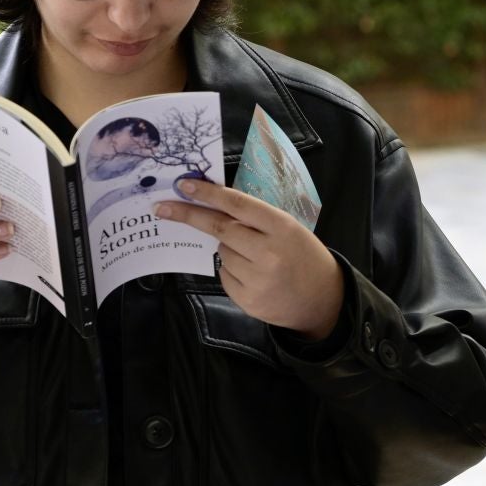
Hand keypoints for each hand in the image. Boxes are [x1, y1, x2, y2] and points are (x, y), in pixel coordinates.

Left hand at [155, 181, 342, 338]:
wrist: (322, 300)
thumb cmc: (303, 256)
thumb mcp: (289, 229)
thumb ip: (257, 219)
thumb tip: (214, 204)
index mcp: (282, 227)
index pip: (237, 205)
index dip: (208, 193)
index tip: (183, 185)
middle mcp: (268, 252)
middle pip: (219, 228)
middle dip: (189, 215)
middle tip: (163, 207)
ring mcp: (257, 278)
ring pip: (221, 252)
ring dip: (227, 248)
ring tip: (253, 258)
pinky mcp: (247, 299)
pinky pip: (224, 275)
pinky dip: (230, 270)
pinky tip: (252, 275)